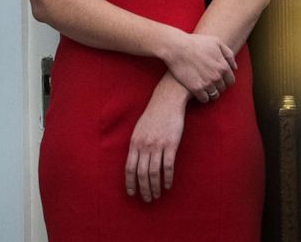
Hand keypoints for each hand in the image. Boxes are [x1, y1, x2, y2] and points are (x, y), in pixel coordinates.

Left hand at [125, 76, 188, 202]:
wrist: (167, 101)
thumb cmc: (153, 116)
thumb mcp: (138, 129)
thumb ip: (136, 146)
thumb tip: (133, 163)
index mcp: (134, 142)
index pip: (129, 167)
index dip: (130, 182)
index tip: (131, 193)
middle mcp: (144, 145)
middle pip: (141, 173)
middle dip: (143, 189)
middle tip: (146, 199)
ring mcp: (157, 145)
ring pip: (154, 173)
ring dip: (154, 187)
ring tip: (155, 196)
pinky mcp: (170, 145)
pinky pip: (168, 166)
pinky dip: (167, 178)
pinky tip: (167, 186)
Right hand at [162, 32, 236, 102]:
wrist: (176, 47)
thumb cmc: (195, 42)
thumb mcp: (216, 42)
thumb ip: (228, 54)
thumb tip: (234, 67)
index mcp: (223, 66)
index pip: (230, 80)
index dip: (225, 80)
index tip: (218, 78)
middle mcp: (217, 76)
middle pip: (222, 88)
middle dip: (217, 85)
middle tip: (209, 81)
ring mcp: (207, 83)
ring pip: (214, 95)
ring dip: (211, 92)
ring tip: (204, 87)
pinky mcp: (196, 89)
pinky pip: (204, 99)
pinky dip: (203, 97)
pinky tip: (198, 92)